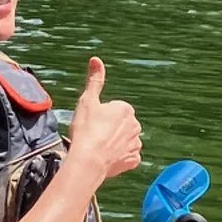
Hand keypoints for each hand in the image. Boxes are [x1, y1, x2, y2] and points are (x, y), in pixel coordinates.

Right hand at [66, 56, 141, 185]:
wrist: (88, 161)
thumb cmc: (86, 130)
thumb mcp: (87, 101)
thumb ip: (95, 80)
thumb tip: (96, 59)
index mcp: (125, 109)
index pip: (113, 109)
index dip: (100, 116)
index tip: (92, 123)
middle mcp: (136, 125)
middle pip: (120, 124)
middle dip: (110, 129)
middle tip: (94, 136)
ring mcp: (136, 144)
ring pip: (125, 141)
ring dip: (115, 143)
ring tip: (99, 149)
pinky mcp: (134, 161)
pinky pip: (128, 157)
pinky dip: (119, 158)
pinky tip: (107, 158)